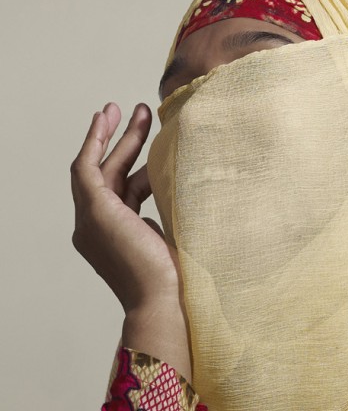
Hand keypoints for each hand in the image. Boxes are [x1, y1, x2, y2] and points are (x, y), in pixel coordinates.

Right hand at [70, 102, 191, 380]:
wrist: (166, 302)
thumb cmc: (181, 280)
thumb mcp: (179, 235)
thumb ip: (177, 210)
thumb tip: (195, 184)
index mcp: (116, 235)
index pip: (123, 190)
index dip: (135, 161)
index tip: (150, 137)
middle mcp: (96, 228)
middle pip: (108, 173)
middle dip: (121, 140)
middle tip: (136, 110)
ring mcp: (91, 222)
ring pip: (98, 167)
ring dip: (114, 135)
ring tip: (136, 108)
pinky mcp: (95, 213)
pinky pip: (87, 169)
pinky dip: (95, 143)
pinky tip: (107, 121)